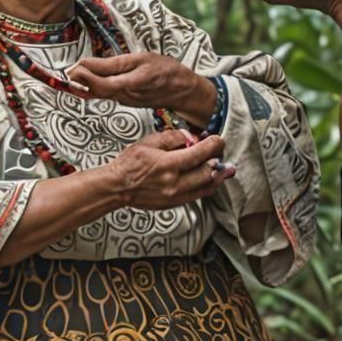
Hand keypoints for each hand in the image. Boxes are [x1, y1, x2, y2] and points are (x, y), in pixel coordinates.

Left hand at [67, 52, 216, 125]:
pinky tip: (90, 79)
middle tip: (69, 68)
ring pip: (99, 93)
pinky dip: (95, 86)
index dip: (82, 77)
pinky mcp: (127, 101)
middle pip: (94, 91)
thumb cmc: (166, 71)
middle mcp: (124, 96)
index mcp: (129, 84)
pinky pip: (106, 94)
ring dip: (85, 83)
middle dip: (79, 80)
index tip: (72, 66)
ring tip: (77, 70)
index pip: (97, 84)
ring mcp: (125, 101)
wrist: (184, 91)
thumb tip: (86, 64)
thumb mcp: (141, 59)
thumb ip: (112, 64)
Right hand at [107, 130, 234, 209]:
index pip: (200, 153)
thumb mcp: (149, 142)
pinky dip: (207, 186)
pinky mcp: (174, 203)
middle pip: (208, 172)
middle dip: (218, 160)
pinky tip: (210, 179)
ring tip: (224, 168)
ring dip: (217, 176)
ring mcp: (175, 196)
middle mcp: (174, 183)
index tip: (218, 139)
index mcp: (168, 165)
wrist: (117, 187)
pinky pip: (198, 195)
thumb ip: (172, 138)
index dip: (213, 145)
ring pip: (206, 187)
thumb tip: (191, 136)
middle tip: (220, 152)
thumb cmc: (130, 164)